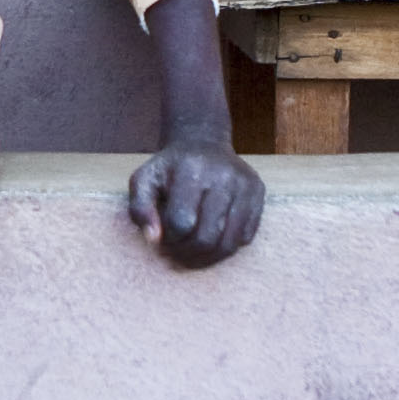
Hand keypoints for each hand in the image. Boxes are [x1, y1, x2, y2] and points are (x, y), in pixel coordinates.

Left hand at [126, 134, 263, 265]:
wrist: (203, 143)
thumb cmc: (170, 168)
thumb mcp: (144, 180)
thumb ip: (140, 209)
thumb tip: (153, 239)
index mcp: (191, 170)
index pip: (181, 223)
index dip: (169, 239)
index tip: (164, 237)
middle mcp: (223, 175)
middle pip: (206, 237)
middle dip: (188, 252)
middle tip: (178, 250)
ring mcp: (245, 184)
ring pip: (229, 243)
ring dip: (208, 256)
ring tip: (194, 250)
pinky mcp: (258, 192)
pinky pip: (245, 237)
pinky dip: (227, 246)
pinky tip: (213, 236)